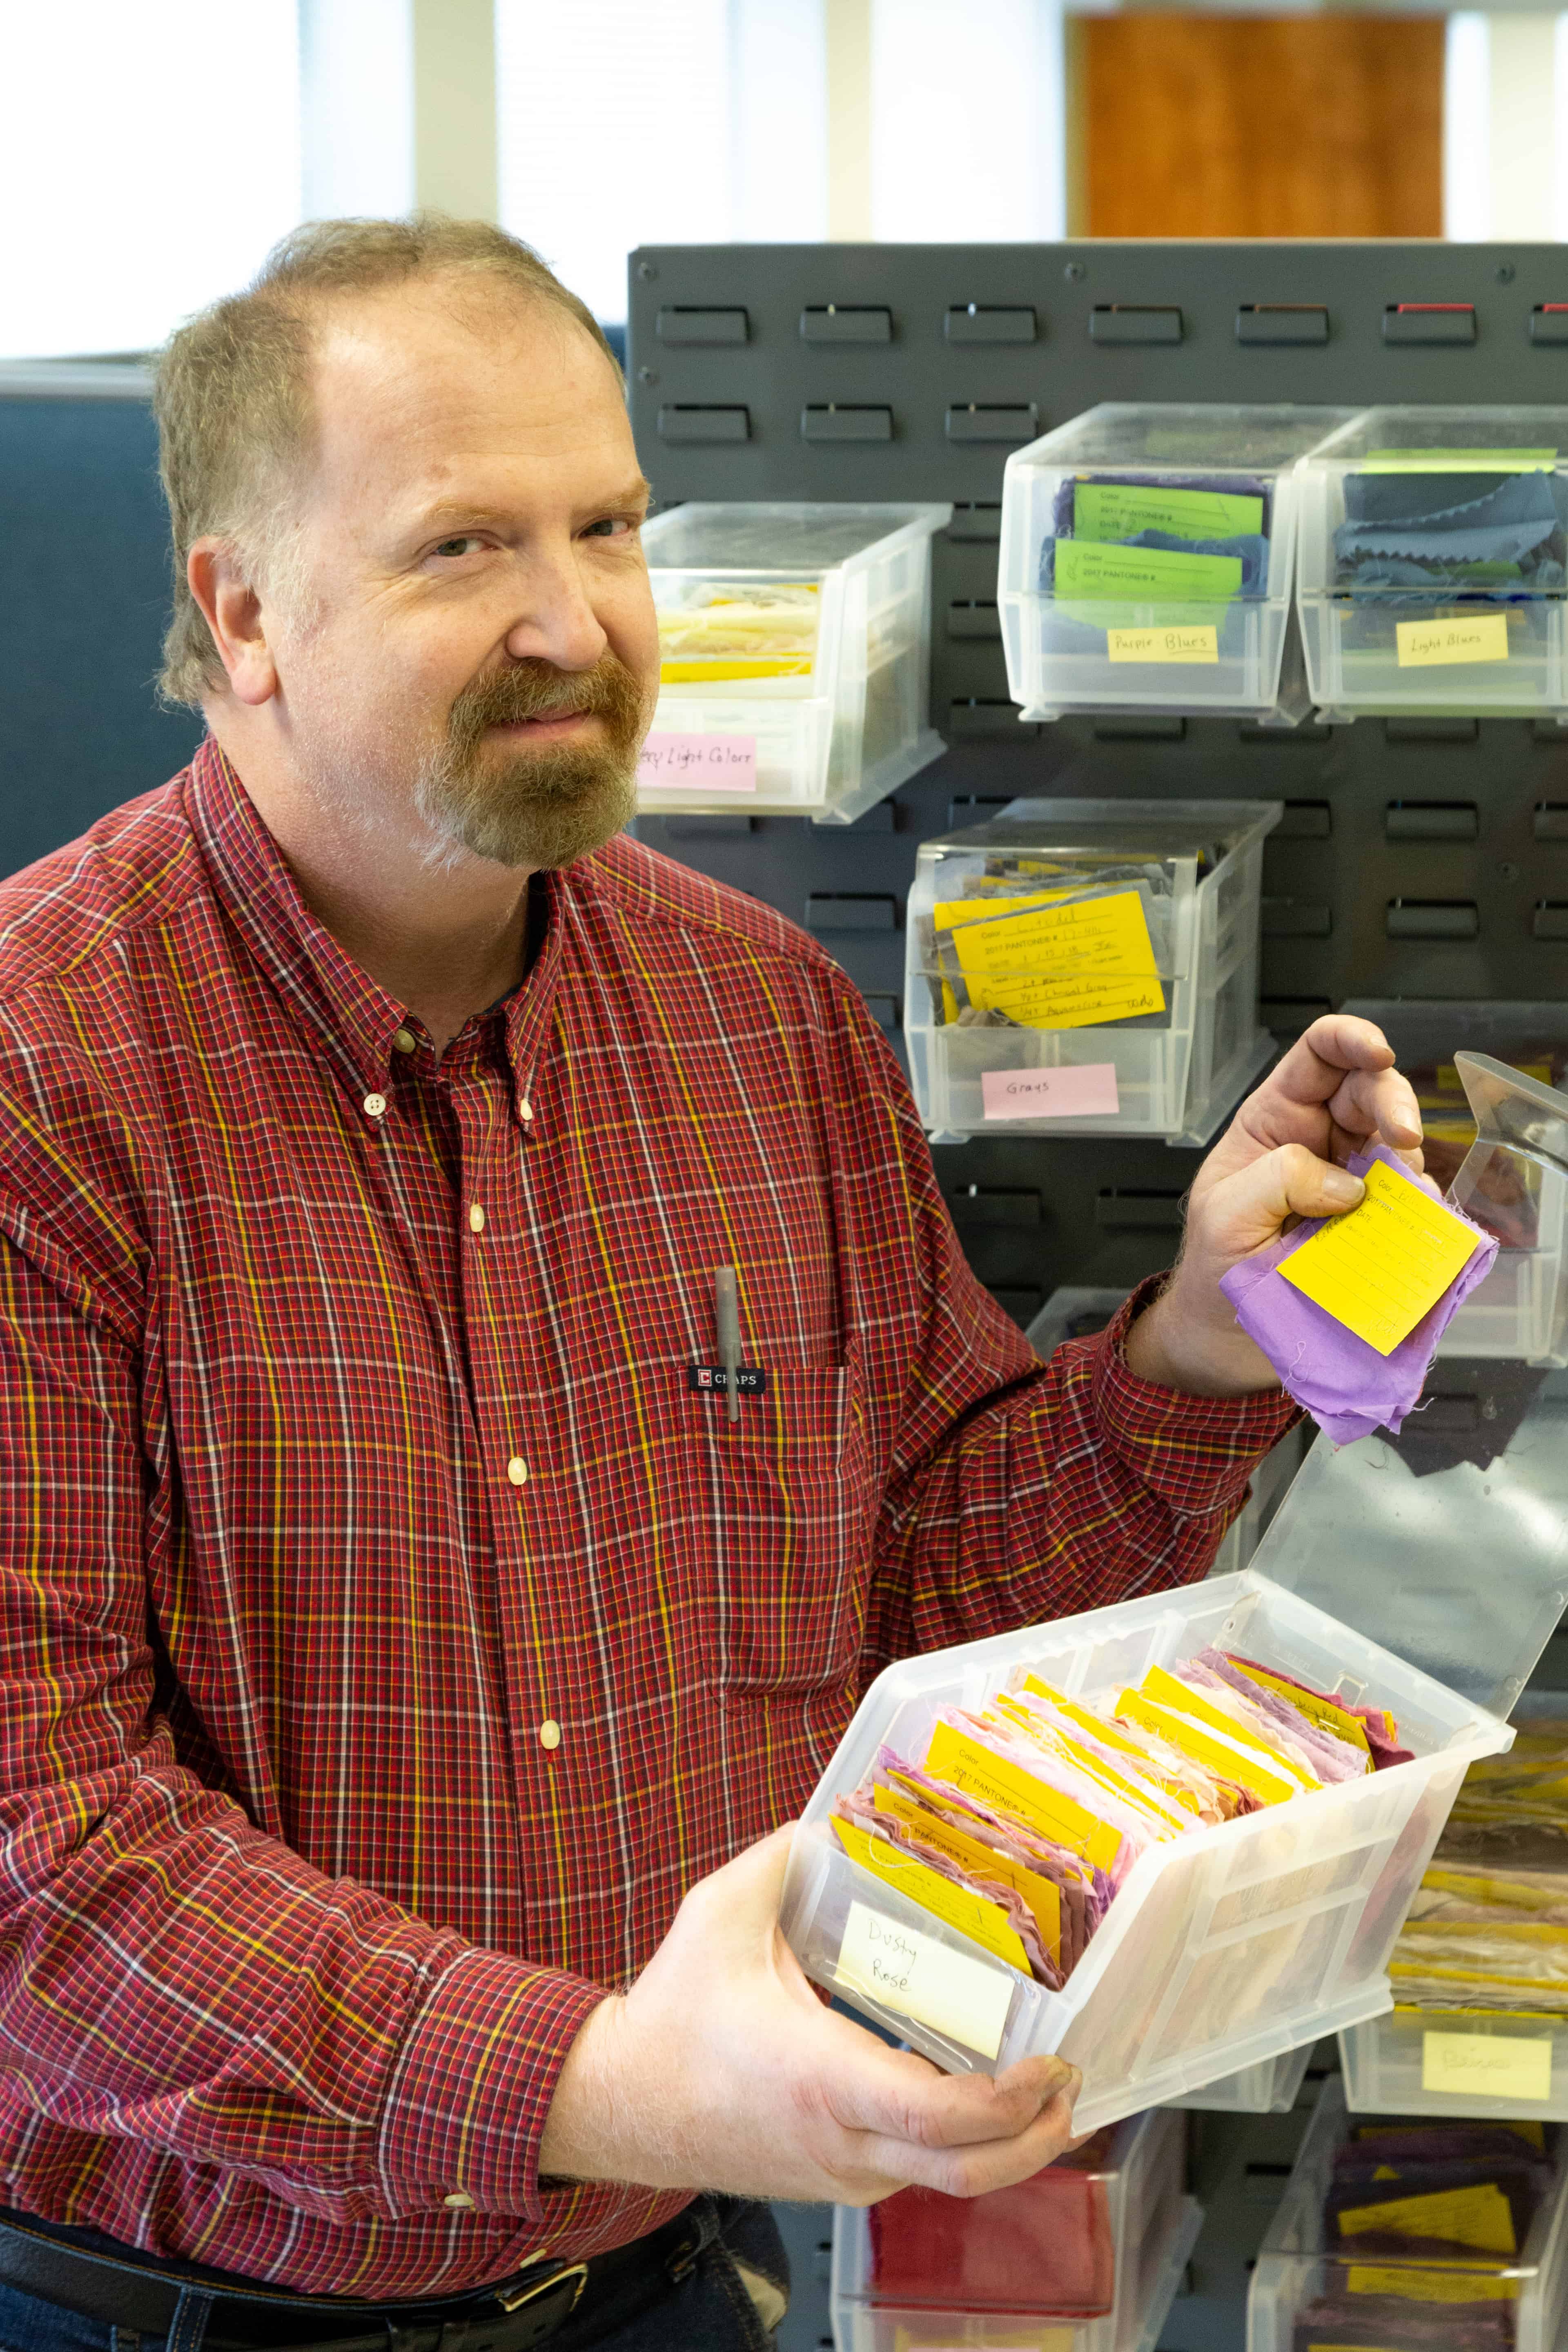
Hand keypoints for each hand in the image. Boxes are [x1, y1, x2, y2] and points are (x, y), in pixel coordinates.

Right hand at [538, 1824, 1080, 2202]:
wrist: (624, 2104)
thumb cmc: (674, 2018)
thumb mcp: (719, 1917)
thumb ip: (781, 1859)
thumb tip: (832, 1819)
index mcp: (822, 2080)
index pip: (937, 2116)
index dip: (1009, 2101)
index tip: (1050, 2064)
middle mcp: (843, 2142)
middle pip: (969, 2170)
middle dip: (1038, 2135)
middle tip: (1070, 2080)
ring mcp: (844, 2172)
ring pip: (949, 2179)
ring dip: (1008, 2143)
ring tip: (1042, 2087)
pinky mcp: (839, 2180)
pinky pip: (918, 2173)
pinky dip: (962, 2143)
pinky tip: (975, 2097)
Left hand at [1124, 1014, 1423, 1397]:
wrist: (1228, 1335)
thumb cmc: (1216, 1266)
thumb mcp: (1224, 1216)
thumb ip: (1275, 1183)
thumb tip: (1347, 1183)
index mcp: (1276, 1120)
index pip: (1318, 1055)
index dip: (1351, 1040)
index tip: (1377, 1053)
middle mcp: (1321, 1140)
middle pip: (1372, 1091)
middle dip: (1395, 1104)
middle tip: (1403, 1140)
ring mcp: (1355, 1181)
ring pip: (1400, 1147)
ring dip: (1409, 1165)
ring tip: (1403, 1199)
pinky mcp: (1379, 1224)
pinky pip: (1413, 1204)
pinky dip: (1422, 1211)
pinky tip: (1414, 1226)